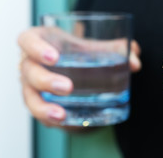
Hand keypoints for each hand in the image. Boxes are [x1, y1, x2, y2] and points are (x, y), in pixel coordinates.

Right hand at [18, 27, 140, 128]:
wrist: (78, 68)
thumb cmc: (84, 52)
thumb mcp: (99, 47)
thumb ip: (120, 50)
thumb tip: (135, 62)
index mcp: (43, 40)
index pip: (27, 40)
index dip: (35, 47)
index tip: (54, 57)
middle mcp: (32, 62)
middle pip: (28, 70)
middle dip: (45, 80)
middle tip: (68, 88)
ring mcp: (32, 84)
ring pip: (28, 95)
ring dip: (43, 107)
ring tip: (61, 115)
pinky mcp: (39, 101)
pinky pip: (37, 112)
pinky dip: (48, 118)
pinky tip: (63, 122)